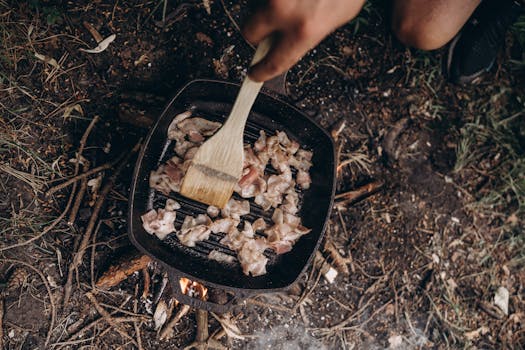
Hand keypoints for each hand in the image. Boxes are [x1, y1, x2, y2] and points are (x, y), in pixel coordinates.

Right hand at [243, 0, 365, 81]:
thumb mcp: (342, 15)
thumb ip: (313, 32)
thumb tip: (294, 41)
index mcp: (306, 29)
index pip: (274, 61)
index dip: (262, 71)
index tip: (256, 73)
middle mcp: (284, 9)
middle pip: (250, 32)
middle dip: (259, 32)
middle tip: (272, 27)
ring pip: (257, 6)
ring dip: (271, 5)